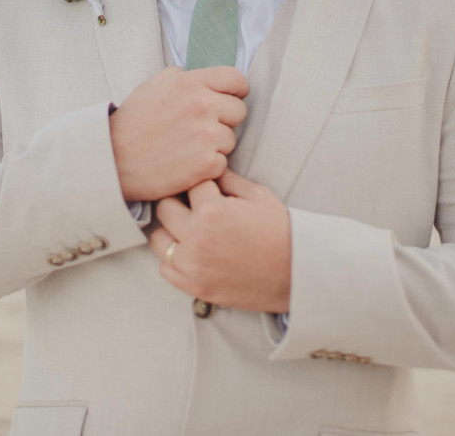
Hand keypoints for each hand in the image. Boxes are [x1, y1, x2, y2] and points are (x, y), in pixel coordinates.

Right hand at [109, 66, 248, 201]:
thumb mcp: (149, 88)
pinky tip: (186, 165)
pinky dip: (208, 168)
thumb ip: (176, 77)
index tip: (228, 100)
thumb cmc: (130, 124)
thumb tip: (190, 73)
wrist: (112, 160)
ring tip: (187, 149)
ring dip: (215, 146)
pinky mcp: (207, 165)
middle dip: (224, 121)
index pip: (236, 79)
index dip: (235, 91)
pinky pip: (223, 164)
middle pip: (239, 111)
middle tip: (199, 130)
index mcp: (191, 83)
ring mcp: (206, 136)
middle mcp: (202, 106)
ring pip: (231, 140)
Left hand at [148, 170, 291, 313]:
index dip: (201, 183)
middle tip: (194, 206)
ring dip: (170, 231)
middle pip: (164, 208)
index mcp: (212, 210)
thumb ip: (228, 180)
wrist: (296, 272)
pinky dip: (173, 259)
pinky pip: (165, 269)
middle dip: (179, 202)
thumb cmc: (280, 231)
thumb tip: (211, 170)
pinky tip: (191, 252)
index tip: (208, 188)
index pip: (189, 184)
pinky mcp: (195, 286)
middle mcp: (197, 237)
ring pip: (158, 239)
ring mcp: (193, 264)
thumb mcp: (258, 195)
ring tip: (189, 229)